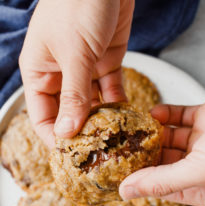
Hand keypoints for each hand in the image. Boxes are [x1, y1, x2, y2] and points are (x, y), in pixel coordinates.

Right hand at [19, 0, 133, 147]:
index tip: (71, 153)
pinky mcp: (105, 63)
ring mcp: (84, 70)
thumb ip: (73, 94)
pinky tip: (125, 118)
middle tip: (97, 150)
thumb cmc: (79, 4)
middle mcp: (60, 74)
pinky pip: (110, 91)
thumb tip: (67, 131)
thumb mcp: (74, 53)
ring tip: (114, 138)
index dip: (54, 135)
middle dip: (81, 130)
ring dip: (102, 120)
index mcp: (40, 71)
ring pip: (91, 104)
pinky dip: (117, 104)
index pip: (41, 115)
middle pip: (67, 112)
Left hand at [119, 101, 204, 205]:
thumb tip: (125, 191)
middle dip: (141, 152)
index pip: (161, 186)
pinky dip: (166, 113)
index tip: (118, 171)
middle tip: (119, 145)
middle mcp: (198, 165)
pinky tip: (153, 113)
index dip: (140, 180)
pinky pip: (180, 116)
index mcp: (199, 187)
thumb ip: (162, 181)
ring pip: (169, 137)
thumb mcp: (198, 171)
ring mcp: (202, 141)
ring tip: (130, 127)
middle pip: (162, 160)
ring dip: (150, 132)